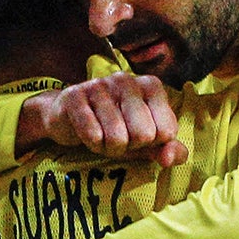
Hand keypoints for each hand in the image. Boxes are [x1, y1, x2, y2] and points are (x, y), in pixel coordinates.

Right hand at [16, 73, 187, 165]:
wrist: (68, 118)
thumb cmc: (115, 128)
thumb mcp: (146, 141)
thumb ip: (168, 150)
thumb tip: (169, 159)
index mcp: (151, 86)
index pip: (167, 131)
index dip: (152, 143)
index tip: (138, 134)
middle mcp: (127, 79)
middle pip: (143, 135)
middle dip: (130, 146)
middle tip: (118, 137)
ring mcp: (99, 85)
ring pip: (117, 138)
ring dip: (109, 148)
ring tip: (102, 136)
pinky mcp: (74, 96)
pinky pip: (92, 135)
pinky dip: (92, 144)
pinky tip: (87, 134)